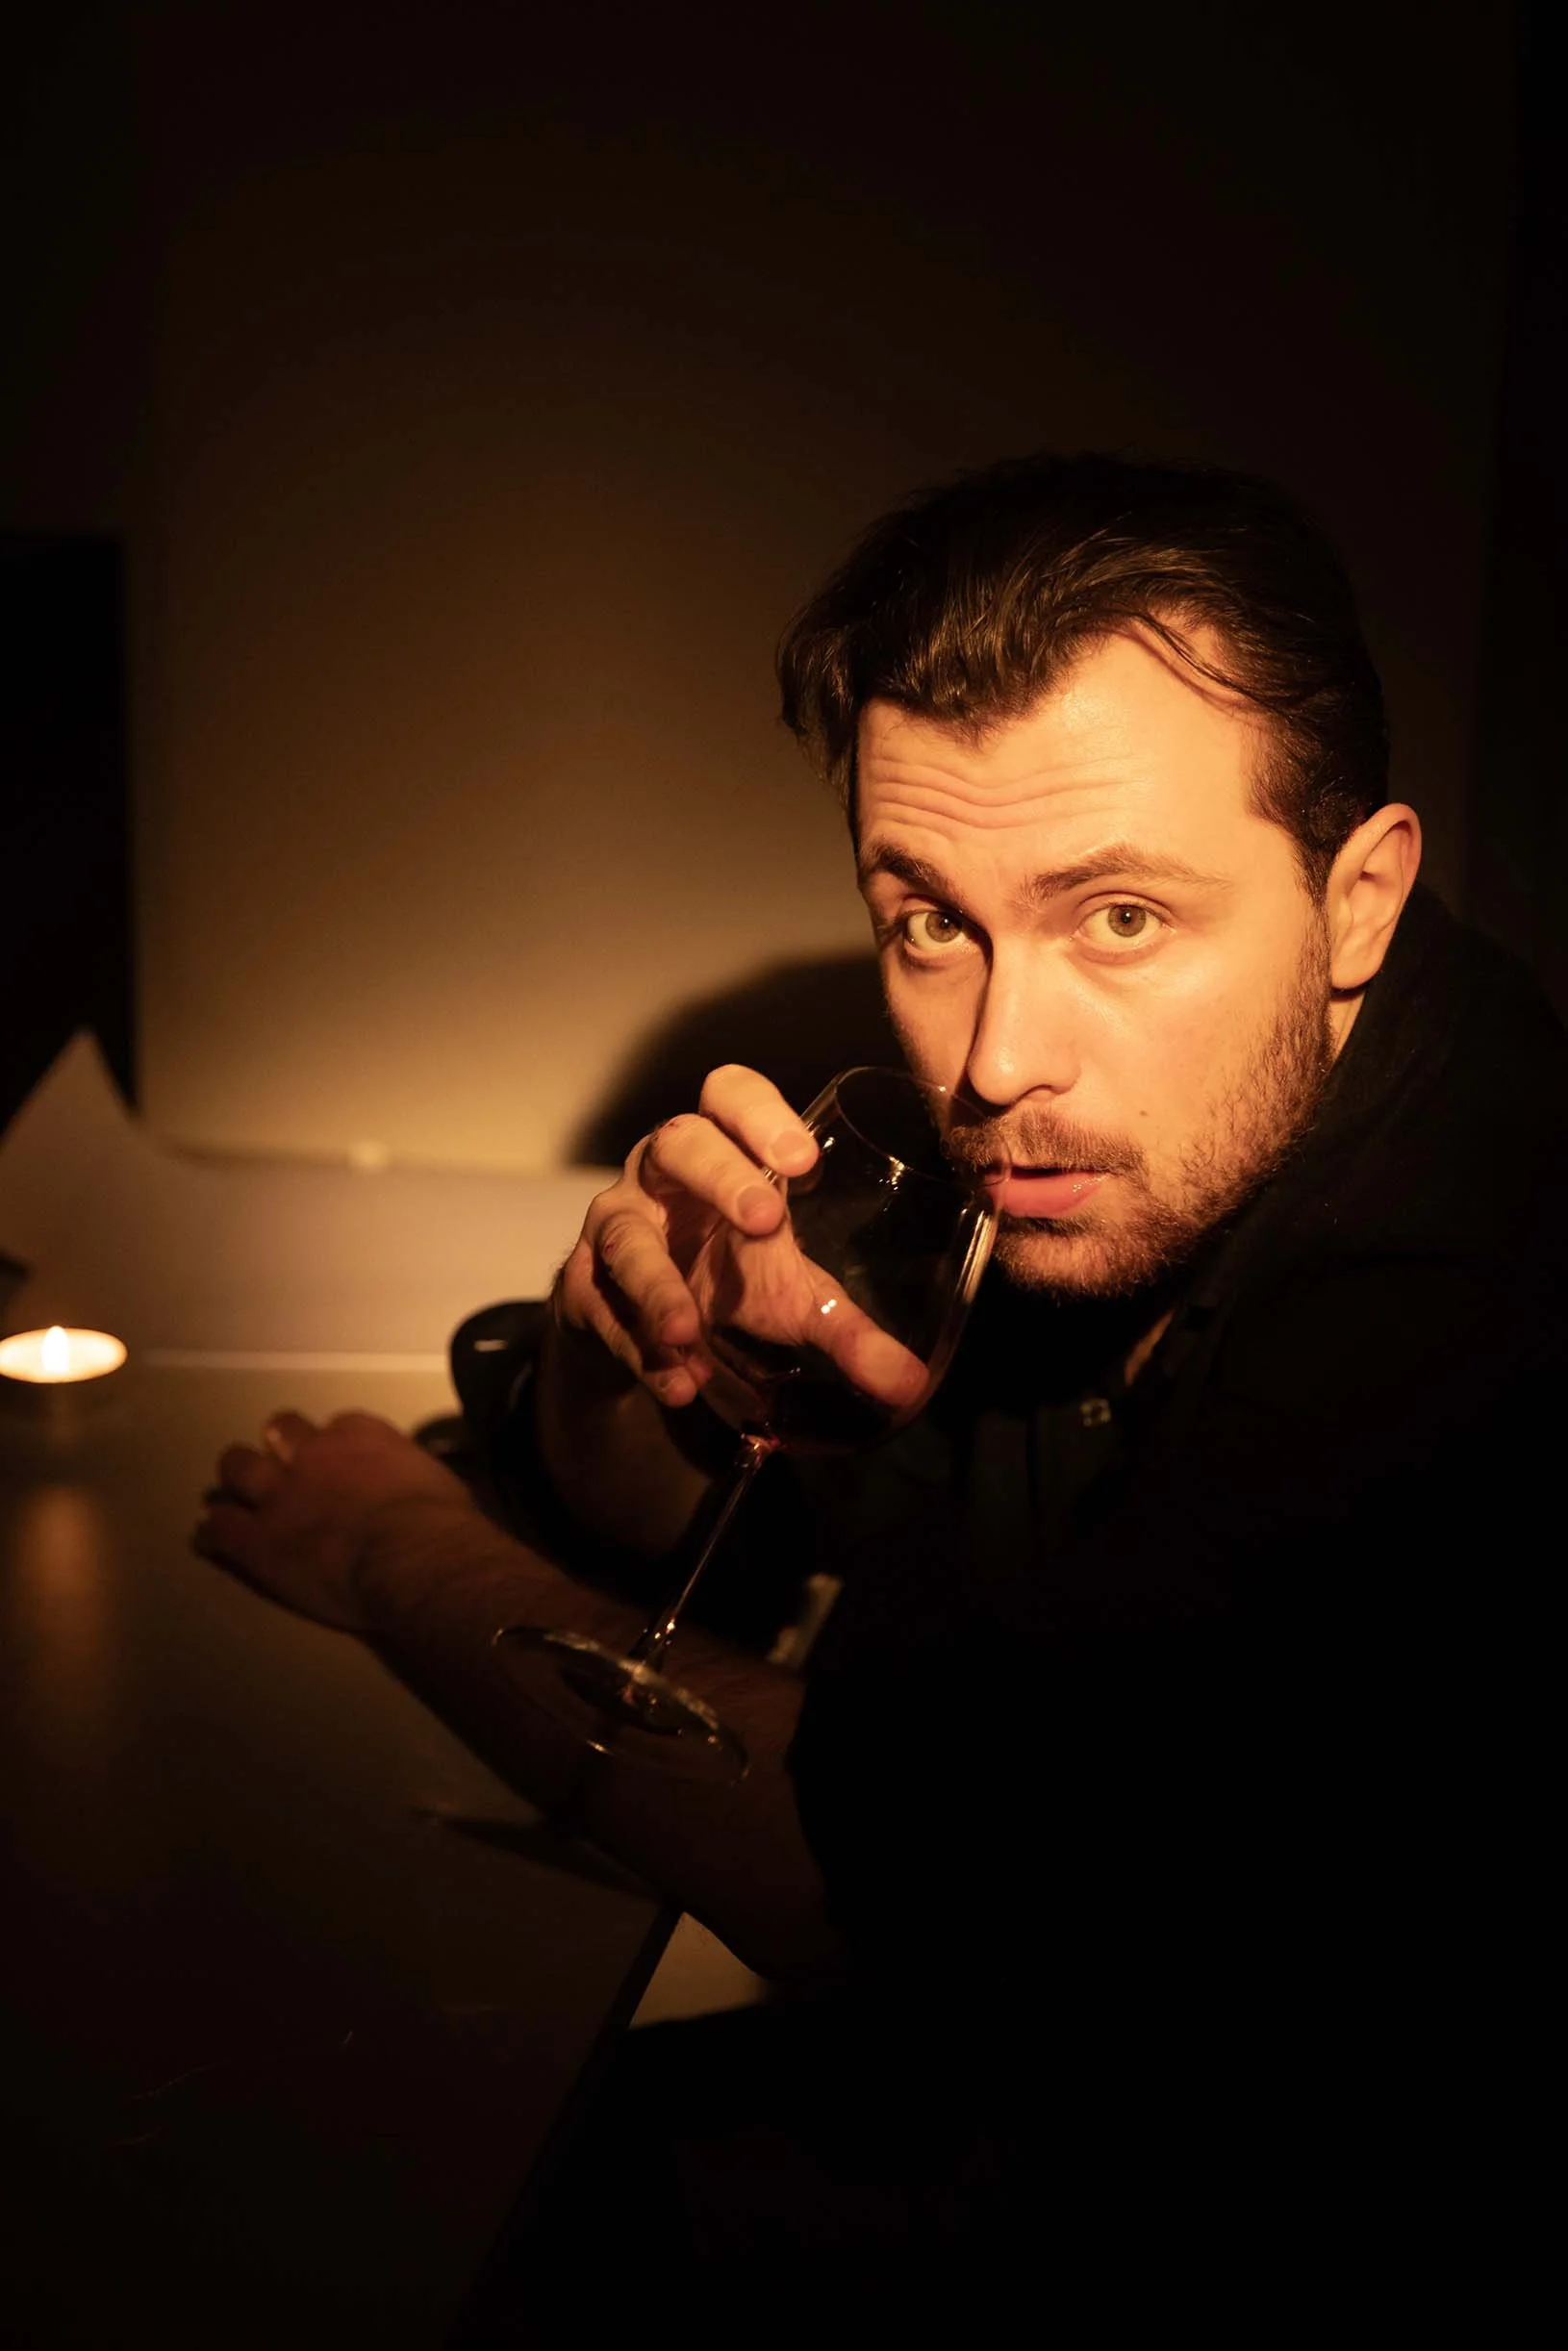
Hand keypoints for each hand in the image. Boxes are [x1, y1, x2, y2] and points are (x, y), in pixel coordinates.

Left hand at [194, 1409, 478, 1630]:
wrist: (413, 1556)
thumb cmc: (441, 1522)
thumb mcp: (435, 1482)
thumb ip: (411, 1476)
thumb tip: (419, 1490)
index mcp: (362, 1435)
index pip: (337, 1426)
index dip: (332, 1444)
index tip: (338, 1460)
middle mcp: (314, 1454)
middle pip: (280, 1431)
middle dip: (277, 1445)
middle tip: (280, 1465)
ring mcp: (281, 1495)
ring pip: (239, 1468)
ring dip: (238, 1478)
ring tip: (234, 1492)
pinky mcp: (258, 1539)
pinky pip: (221, 1528)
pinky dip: (214, 1532)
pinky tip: (209, 1537)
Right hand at [554, 1063, 818, 1409]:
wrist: (636, 1322)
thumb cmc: (724, 1277)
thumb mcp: (789, 1298)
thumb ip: (846, 1331)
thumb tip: (910, 1386)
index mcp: (718, 1151)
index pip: (729, 1096)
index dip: (760, 1113)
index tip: (803, 1159)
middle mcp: (658, 1175)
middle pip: (677, 1143)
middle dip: (719, 1176)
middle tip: (765, 1221)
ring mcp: (614, 1225)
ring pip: (624, 1235)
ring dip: (656, 1284)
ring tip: (687, 1332)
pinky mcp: (581, 1284)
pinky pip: (600, 1308)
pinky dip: (636, 1348)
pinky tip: (676, 1380)